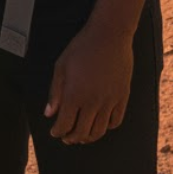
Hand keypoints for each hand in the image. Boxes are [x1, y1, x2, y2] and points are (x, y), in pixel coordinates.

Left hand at [44, 24, 133, 144]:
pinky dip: (107, 127)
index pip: (65, 124)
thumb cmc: (81, 47)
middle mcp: (93, 103)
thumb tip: (49, 113)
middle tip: (66, 138)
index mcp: (75, 95)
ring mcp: (109, 101)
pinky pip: (116, 121)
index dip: (58, 131)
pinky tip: (101, 124)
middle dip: (71, 138)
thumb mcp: (61, 66)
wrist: (109, 36)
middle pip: (82, 132)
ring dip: (89, 137)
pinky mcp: (122, 97)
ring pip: (99, 131)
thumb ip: (55, 92)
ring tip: (82, 136)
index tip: (54, 132)